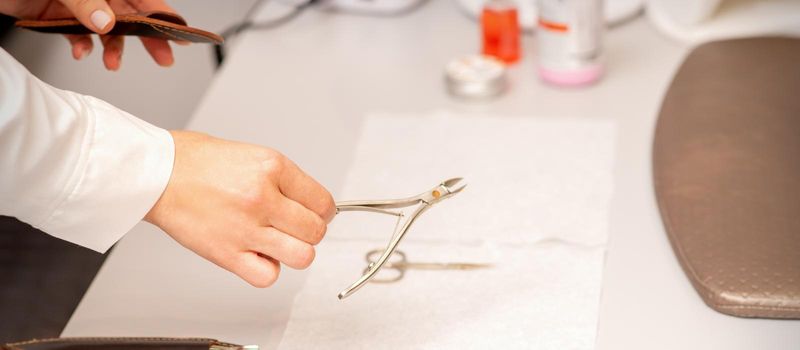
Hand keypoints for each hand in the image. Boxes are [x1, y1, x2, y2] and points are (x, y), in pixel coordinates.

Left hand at [0, 0, 183, 69]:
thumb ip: (85, 2)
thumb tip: (106, 23)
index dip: (163, 15)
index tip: (180, 33)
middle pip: (130, 16)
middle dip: (147, 38)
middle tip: (164, 57)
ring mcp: (78, 5)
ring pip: (106, 30)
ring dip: (112, 49)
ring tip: (112, 64)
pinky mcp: (58, 17)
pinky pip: (78, 36)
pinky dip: (82, 48)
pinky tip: (81, 52)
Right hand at [145, 131, 335, 286]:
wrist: (157, 174)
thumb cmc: (198, 162)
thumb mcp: (253, 155)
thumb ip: (284, 181)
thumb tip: (310, 203)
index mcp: (272, 168)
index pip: (323, 202)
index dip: (323, 211)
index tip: (315, 213)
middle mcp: (262, 198)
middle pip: (316, 231)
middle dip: (310, 231)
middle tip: (294, 227)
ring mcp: (246, 228)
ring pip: (302, 256)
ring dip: (294, 252)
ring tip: (277, 242)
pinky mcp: (227, 253)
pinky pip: (267, 277)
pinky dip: (266, 270)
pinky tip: (256, 255)